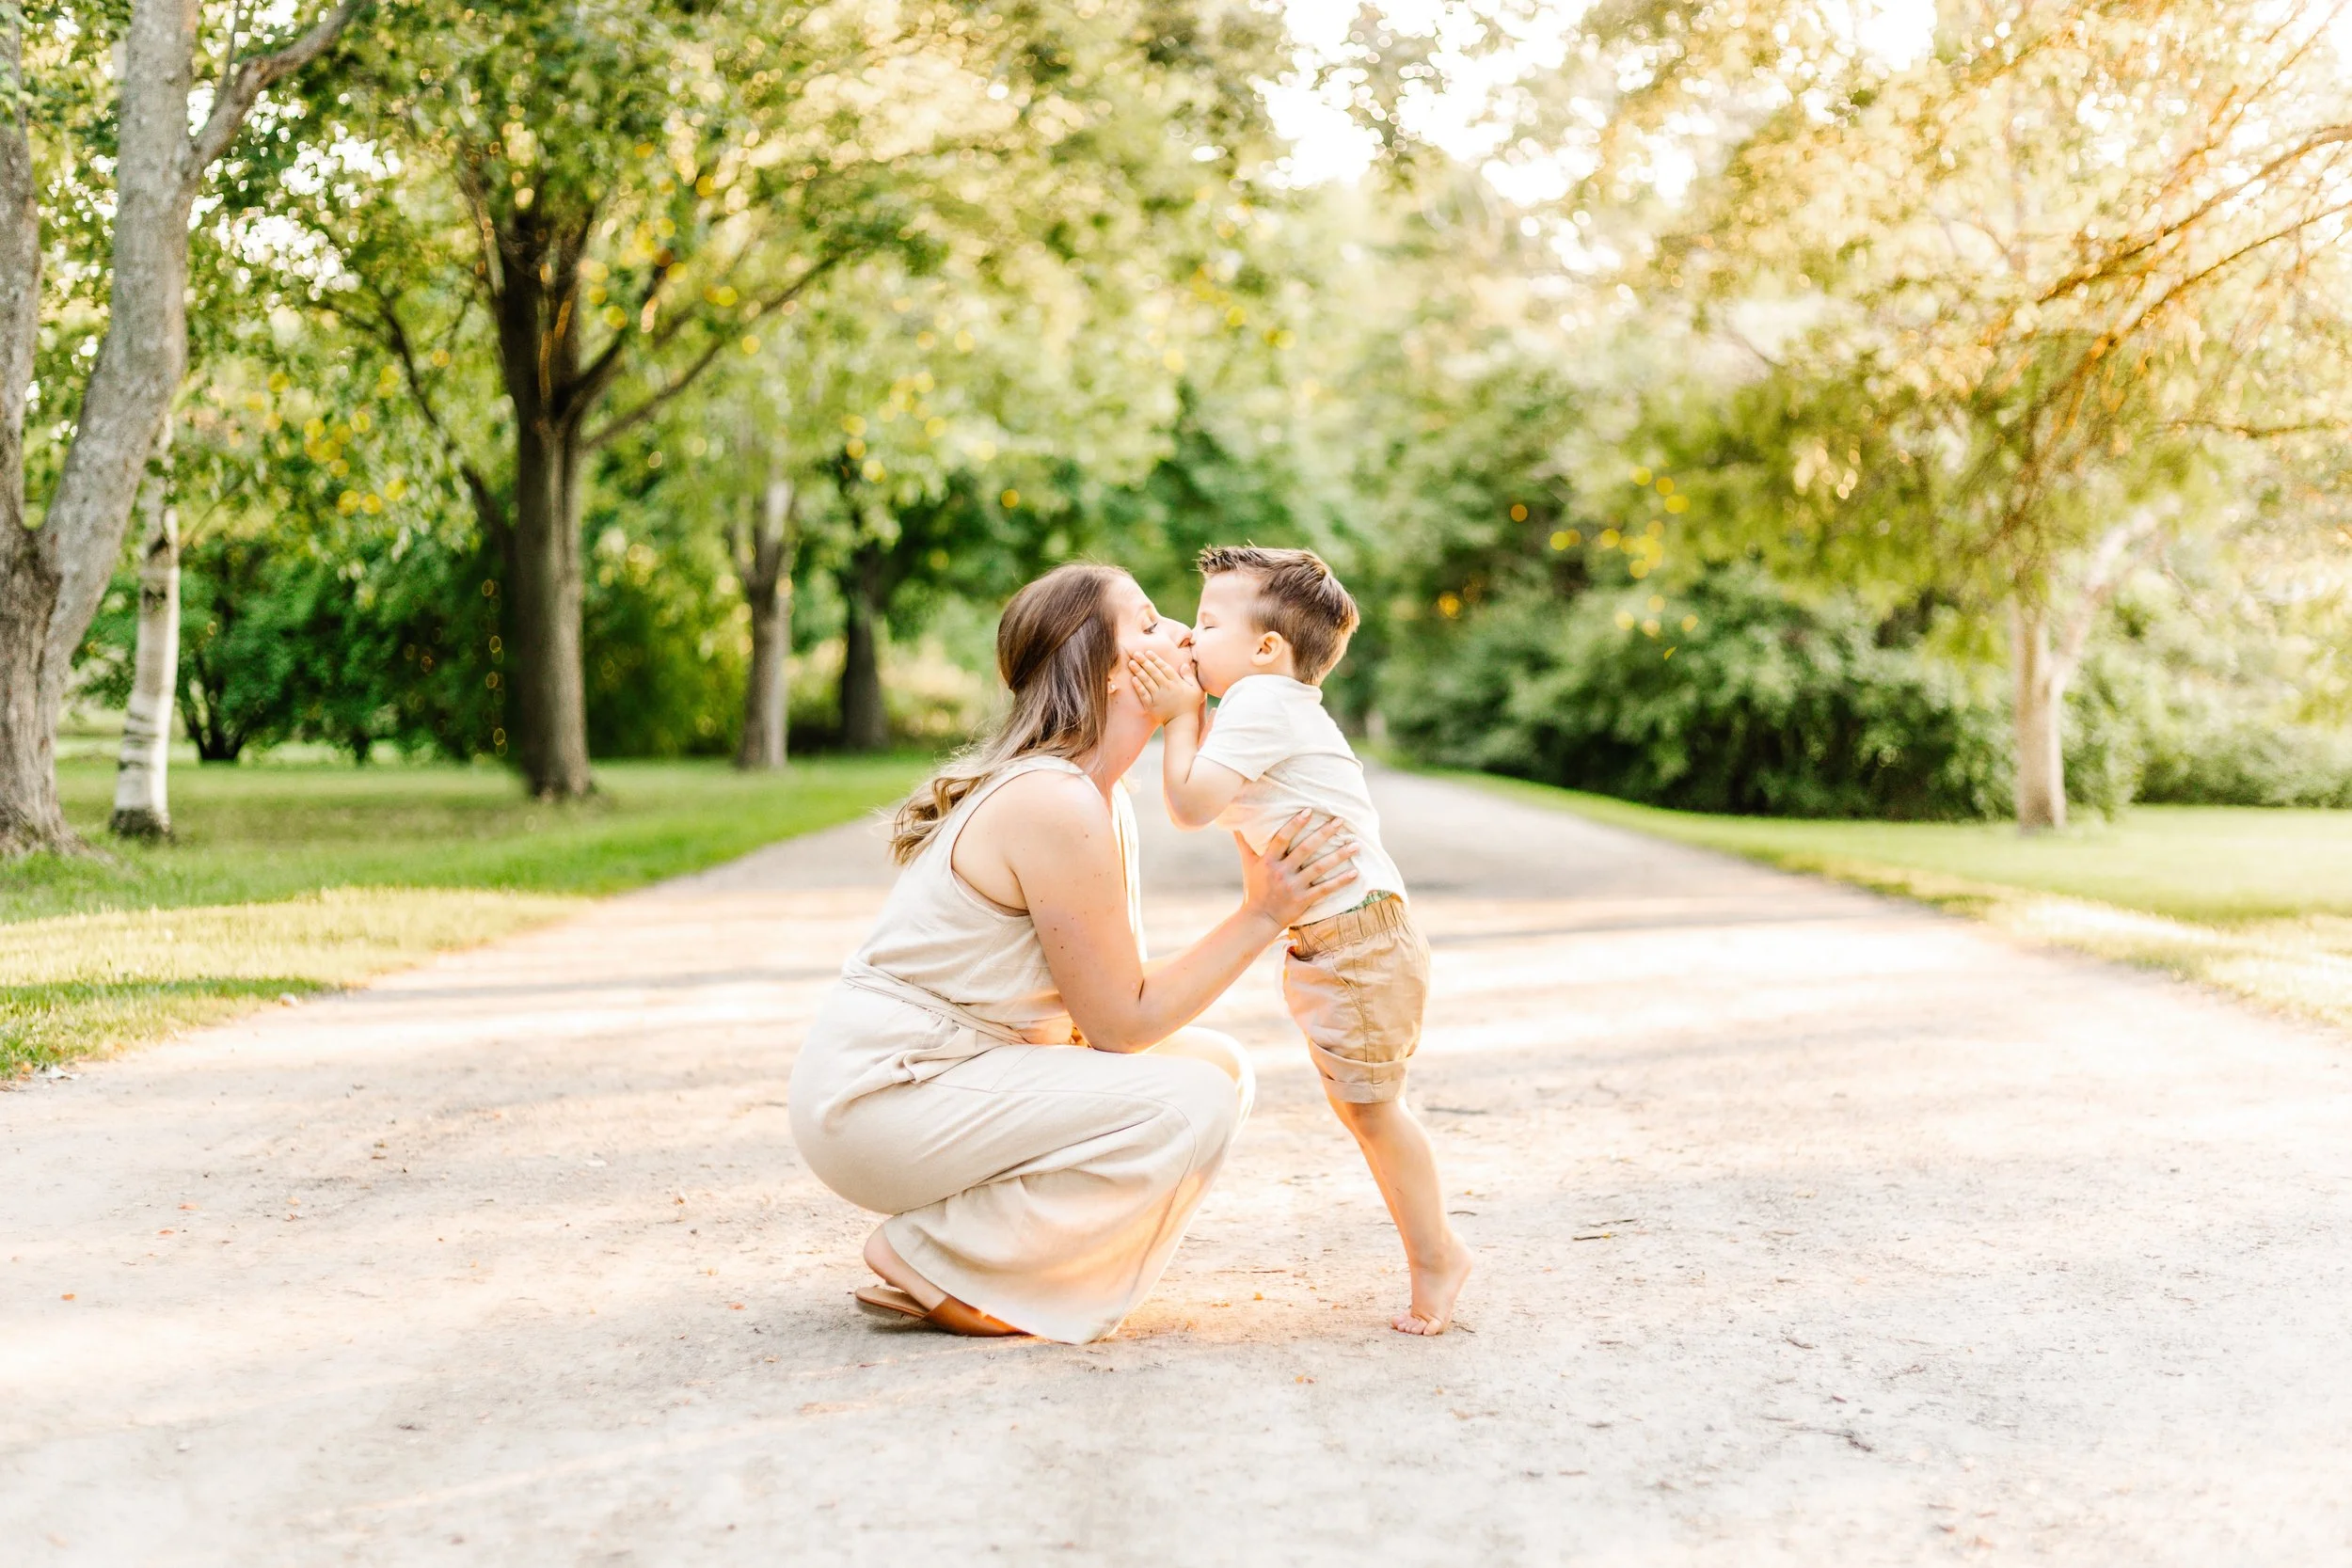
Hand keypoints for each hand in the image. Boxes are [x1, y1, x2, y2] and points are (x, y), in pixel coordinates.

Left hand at [1126, 649, 1203, 725]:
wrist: (1181, 723)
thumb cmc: (1190, 705)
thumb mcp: (1196, 689)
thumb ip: (1190, 676)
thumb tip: (1184, 664)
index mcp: (1176, 683)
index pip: (1164, 667)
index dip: (1156, 659)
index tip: (1148, 652)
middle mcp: (1166, 688)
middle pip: (1153, 672)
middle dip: (1144, 662)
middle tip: (1136, 653)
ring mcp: (1157, 697)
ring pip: (1147, 681)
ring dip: (1138, 671)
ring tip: (1131, 663)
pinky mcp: (1151, 705)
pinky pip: (1143, 694)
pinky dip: (1138, 686)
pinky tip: (1133, 679)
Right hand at [1238, 811, 1356, 928]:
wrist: (1258, 919)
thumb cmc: (1254, 888)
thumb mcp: (1248, 864)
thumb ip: (1244, 842)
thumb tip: (1235, 823)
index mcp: (1268, 861)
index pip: (1282, 838)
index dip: (1295, 824)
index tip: (1310, 811)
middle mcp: (1281, 873)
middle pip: (1305, 849)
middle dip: (1324, 834)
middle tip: (1340, 821)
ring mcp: (1293, 887)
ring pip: (1319, 868)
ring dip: (1339, 856)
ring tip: (1355, 845)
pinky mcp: (1303, 900)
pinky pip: (1325, 889)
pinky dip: (1340, 882)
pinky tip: (1355, 873)